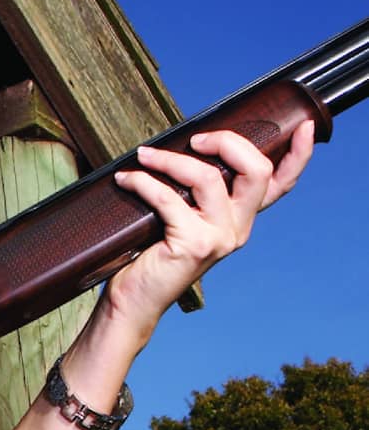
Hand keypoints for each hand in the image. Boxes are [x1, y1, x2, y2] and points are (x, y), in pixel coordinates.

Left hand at [105, 120, 313, 339]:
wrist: (134, 302)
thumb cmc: (152, 257)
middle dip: (226, 142)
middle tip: (195, 139)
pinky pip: (168, 198)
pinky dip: (143, 183)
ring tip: (145, 156)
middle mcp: (237, 229)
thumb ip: (196, 194)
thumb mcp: (183, 220)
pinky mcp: (193, 245)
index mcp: (241, 220)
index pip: (280, 185)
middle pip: (256, 170)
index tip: (303, 127)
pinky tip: (126, 179)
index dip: (298, 155)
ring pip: (208, 177)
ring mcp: (218, 238)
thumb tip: (184, 149)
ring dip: (172, 160)